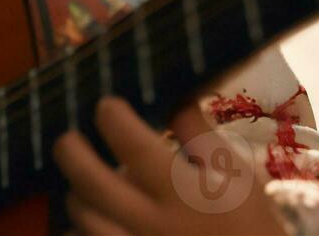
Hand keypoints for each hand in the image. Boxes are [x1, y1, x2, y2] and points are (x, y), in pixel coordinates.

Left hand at [53, 97, 284, 235]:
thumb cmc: (248, 225)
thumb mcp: (238, 176)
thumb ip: (201, 135)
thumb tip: (174, 96)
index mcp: (182, 191)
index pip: (131, 143)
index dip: (111, 116)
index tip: (107, 105)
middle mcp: (150, 222)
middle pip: (89, 181)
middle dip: (70, 150)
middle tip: (69, 137)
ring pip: (81, 217)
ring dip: (78, 192)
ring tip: (86, 180)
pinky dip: (79, 230)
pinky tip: (93, 219)